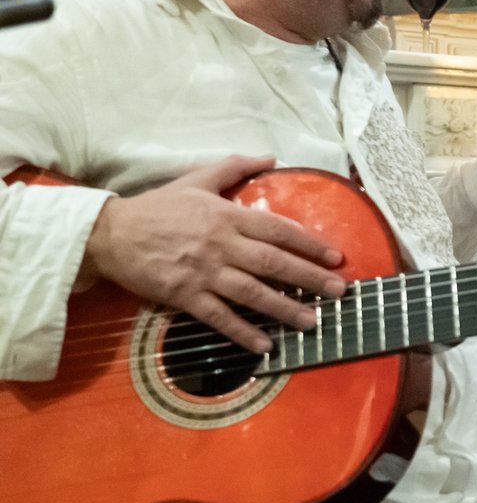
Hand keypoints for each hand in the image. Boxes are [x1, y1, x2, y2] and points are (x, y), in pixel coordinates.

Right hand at [82, 156, 347, 353]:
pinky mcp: (184, 296)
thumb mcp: (197, 178)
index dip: (310, 243)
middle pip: (274, 263)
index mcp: (228, 216)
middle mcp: (221, 245)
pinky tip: (265, 345)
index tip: (335, 257)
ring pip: (252, 292)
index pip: (279, 230)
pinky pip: (219, 316)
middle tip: (339, 291)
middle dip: (309, 277)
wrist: (111, 234)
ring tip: (312, 321)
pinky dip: (242, 331)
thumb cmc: (158, 206)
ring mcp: (203, 273)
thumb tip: (271, 156)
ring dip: (284, 309)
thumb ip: (235, 166)